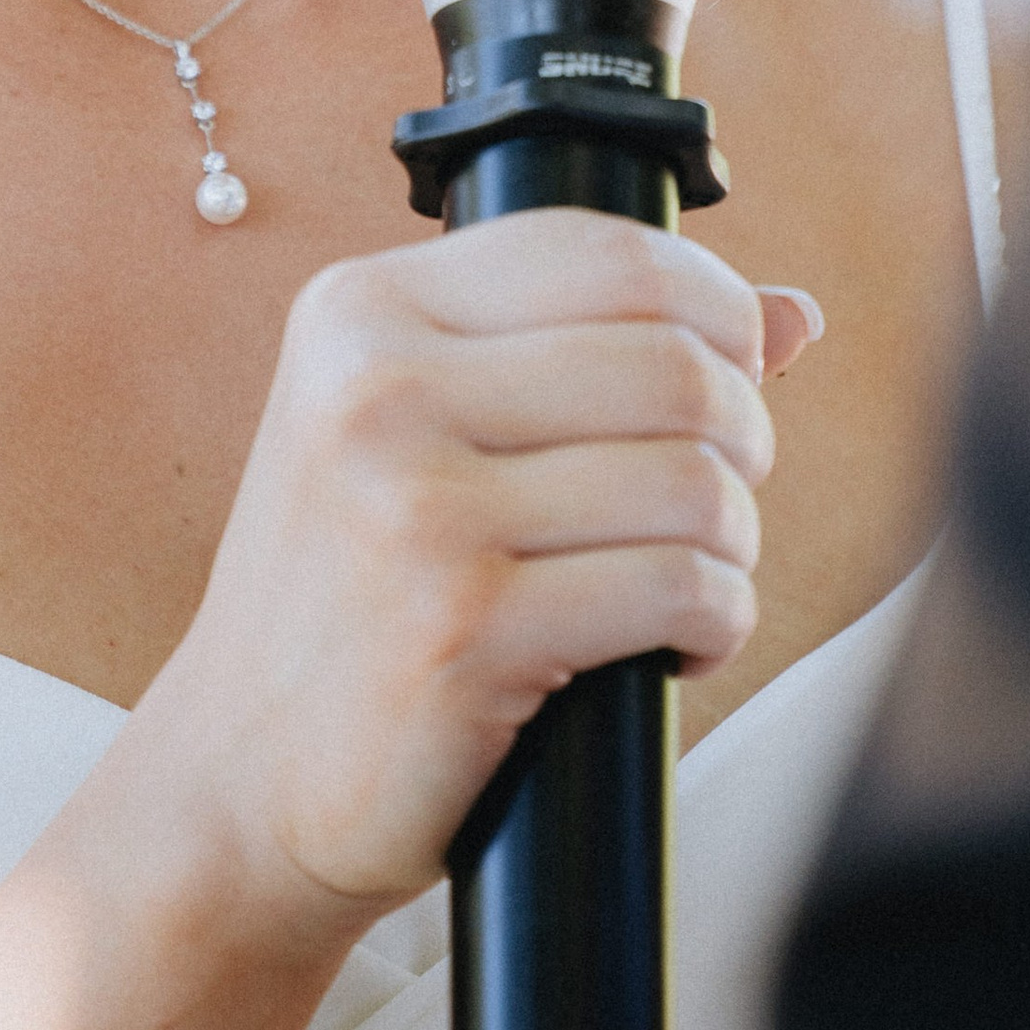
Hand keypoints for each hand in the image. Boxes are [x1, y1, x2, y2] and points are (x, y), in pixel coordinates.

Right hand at [125, 212, 790, 938]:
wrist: (236, 779)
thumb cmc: (351, 598)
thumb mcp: (422, 434)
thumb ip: (590, 353)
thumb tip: (792, 311)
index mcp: (362, 312)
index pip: (611, 251)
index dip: (715, 308)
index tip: (731, 371)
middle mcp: (376, 388)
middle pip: (675, 362)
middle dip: (739, 437)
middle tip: (712, 501)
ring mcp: (413, 508)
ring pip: (695, 479)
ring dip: (730, 543)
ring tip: (684, 579)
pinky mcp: (462, 627)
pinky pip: (683, 590)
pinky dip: (713, 623)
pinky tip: (668, 645)